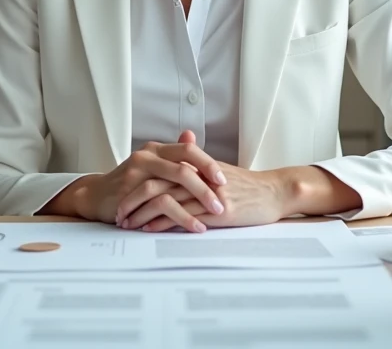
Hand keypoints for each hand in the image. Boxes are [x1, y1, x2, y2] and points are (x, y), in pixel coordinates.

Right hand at [77, 135, 226, 230]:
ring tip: (213, 216)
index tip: (225, 180)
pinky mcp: (130, 192)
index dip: (208, 164)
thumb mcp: (152, 165)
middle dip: (206, 186)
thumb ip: (173, 155)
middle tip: (222, 202)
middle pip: (183, 166)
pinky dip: (180, 216)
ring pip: (173, 185)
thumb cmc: (128, 183)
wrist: (96, 195)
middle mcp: (147, 156)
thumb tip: (191, 136)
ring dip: (197, 203)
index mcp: (157, 149)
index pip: (188, 149)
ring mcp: (137, 173)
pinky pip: (161, 204)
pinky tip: (193, 225)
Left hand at [119, 161, 288, 231]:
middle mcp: (198, 176)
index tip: (123, 196)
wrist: (273, 192)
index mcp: (196, 164)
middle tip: (118, 214)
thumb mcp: (218, 170)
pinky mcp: (217, 212)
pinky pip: (184, 216)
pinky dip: (163, 223)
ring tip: (128, 225)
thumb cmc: (246, 185)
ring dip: (142, 214)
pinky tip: (150, 229)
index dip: (137, 183)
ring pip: (165, 200)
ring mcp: (207, 194)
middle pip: (154, 184)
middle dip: (131, 200)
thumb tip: (175, 163)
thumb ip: (195, 164)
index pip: (157, 170)